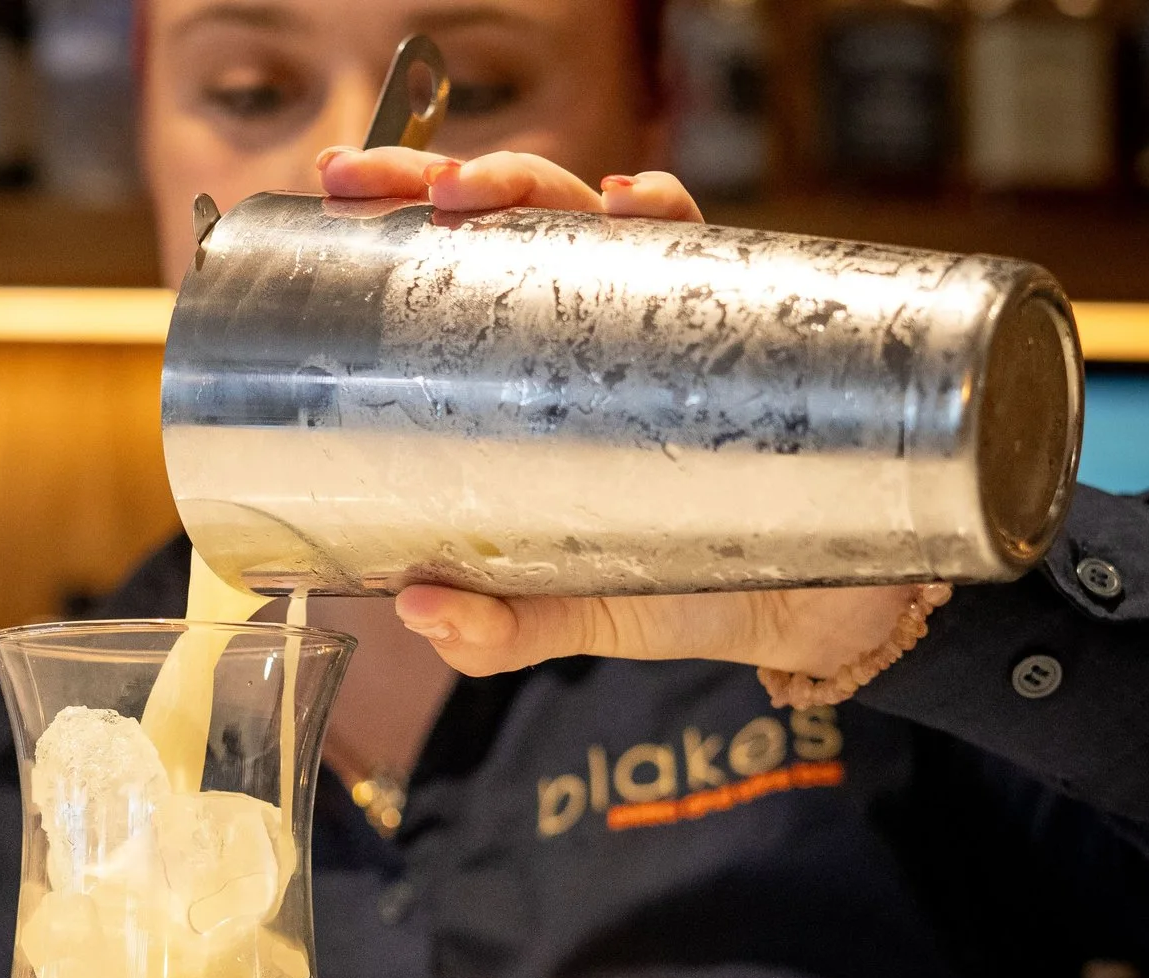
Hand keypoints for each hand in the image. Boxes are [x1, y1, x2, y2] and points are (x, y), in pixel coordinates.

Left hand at [314, 146, 917, 683]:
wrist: (812, 611)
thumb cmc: (679, 589)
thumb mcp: (570, 614)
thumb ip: (497, 629)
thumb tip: (417, 610)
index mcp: (524, 373)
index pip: (453, 272)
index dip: (396, 216)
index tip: (336, 189)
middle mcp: (585, 324)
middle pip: (506, 220)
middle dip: (437, 178)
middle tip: (369, 179)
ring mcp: (659, 315)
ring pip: (587, 213)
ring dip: (528, 184)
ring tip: (475, 193)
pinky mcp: (739, 321)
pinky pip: (701, 245)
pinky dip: (664, 215)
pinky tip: (632, 205)